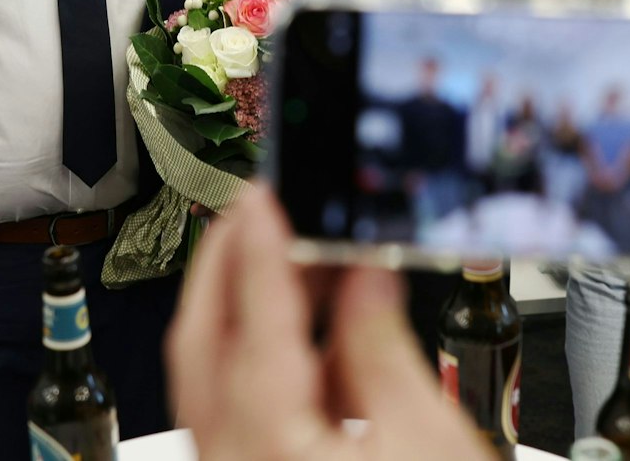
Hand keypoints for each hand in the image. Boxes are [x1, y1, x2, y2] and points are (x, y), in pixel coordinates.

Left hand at [169, 187, 491, 460]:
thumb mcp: (429, 436)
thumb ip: (379, 345)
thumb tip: (361, 276)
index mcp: (270, 443)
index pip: (250, 318)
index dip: (257, 245)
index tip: (265, 193)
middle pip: (199, 344)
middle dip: (222, 267)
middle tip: (254, 206)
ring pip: (206, 378)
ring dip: (233, 309)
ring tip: (279, 254)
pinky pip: (228, 413)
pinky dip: (251, 360)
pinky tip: (295, 331)